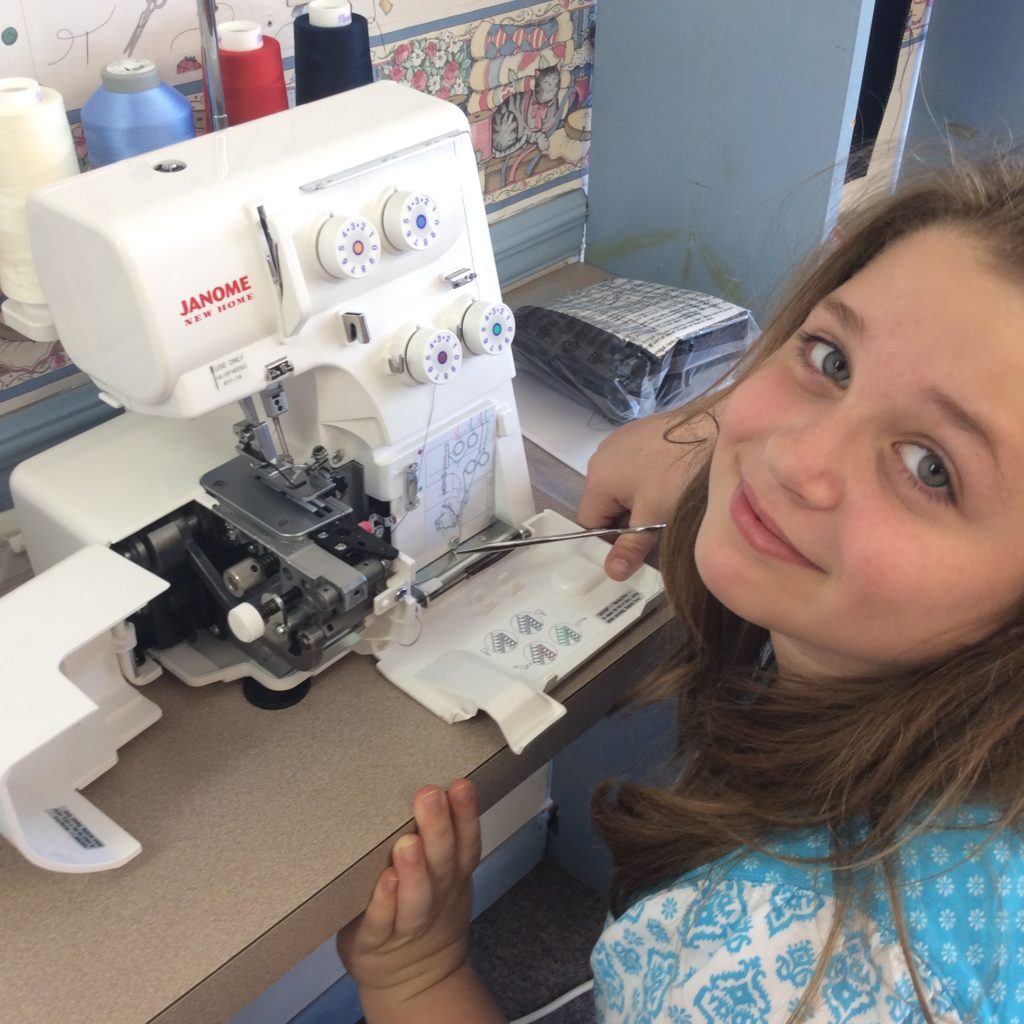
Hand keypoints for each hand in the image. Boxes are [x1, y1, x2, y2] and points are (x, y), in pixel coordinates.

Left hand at [337, 779, 482, 1009]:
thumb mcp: (443, 879)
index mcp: (454, 876)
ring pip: (417, 897)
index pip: (466, 843)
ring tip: (407, 841)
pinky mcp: (375, 941)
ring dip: (414, 869)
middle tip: (429, 794)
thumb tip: (430, 781)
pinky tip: (385, 880)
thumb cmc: (422, 910)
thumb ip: (438, 838)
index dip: (466, 815)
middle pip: (443, 863)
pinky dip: (385, 902)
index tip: (460, 784)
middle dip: (438, 829)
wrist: (413, 980)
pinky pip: (382, 922)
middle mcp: (437, 897)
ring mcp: (409, 923)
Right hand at [577, 409, 713, 579]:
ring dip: (637, 498)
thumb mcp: (654, 518)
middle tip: (657, 525)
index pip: (588, 524)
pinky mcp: (639, 430)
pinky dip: (646, 477)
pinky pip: (633, 464)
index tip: (635, 546)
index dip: (608, 541)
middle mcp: (600, 456)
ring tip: (666, 502)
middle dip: (625, 518)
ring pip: (620, 483)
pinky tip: (670, 478)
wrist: (714, 427)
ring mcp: (620, 439)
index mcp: (597, 479)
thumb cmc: (679, 475)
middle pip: (603, 503)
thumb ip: (630, 547)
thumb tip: (612, 573)